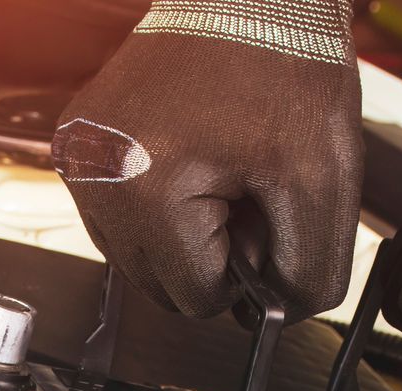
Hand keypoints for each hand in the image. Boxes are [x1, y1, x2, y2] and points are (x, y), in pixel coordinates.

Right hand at [53, 0, 361, 322]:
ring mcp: (80, 157)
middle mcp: (95, 177)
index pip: (197, 297)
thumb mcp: (322, 177)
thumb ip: (310, 267)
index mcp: (146, 192)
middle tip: (246, 186)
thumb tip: (282, 316)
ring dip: (186, 230)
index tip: (262, 208)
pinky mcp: (79, 142)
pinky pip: (121, 215)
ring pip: (139, 256)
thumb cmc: (283, 62)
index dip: (246, 264)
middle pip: (161, 284)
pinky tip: (192, 157)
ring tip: (220, 166)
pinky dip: (160, 203)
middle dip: (212, 249)